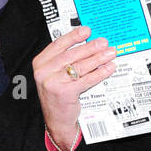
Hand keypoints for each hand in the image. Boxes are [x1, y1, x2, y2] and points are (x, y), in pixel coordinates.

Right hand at [32, 25, 116, 147]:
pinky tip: (108, 68)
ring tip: (110, 53)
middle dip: (90, 47)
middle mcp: (44, 72)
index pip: (58, 44)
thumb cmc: (57, 96)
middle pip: (71, 54)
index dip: (74, 36)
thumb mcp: (54, 75)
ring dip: (98, 58)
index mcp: (40, 63)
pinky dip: (100, 73)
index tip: (87, 30)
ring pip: (80, 66)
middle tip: (104, 42)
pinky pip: (86, 79)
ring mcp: (53, 82)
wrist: (56, 120)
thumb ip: (64, 61)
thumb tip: (87, 44)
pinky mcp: (65, 92)